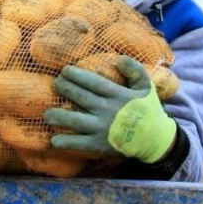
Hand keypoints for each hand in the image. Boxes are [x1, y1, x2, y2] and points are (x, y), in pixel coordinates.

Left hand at [43, 55, 175, 163]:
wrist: (155, 140)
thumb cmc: (148, 111)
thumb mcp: (146, 88)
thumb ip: (135, 71)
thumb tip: (119, 58)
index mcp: (118, 95)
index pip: (94, 83)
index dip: (77, 76)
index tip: (64, 71)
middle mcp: (107, 111)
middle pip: (81, 98)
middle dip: (65, 89)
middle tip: (55, 84)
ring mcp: (102, 129)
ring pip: (75, 121)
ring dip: (59, 116)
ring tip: (46, 114)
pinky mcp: (99, 145)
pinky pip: (79, 144)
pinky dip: (66, 142)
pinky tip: (53, 140)